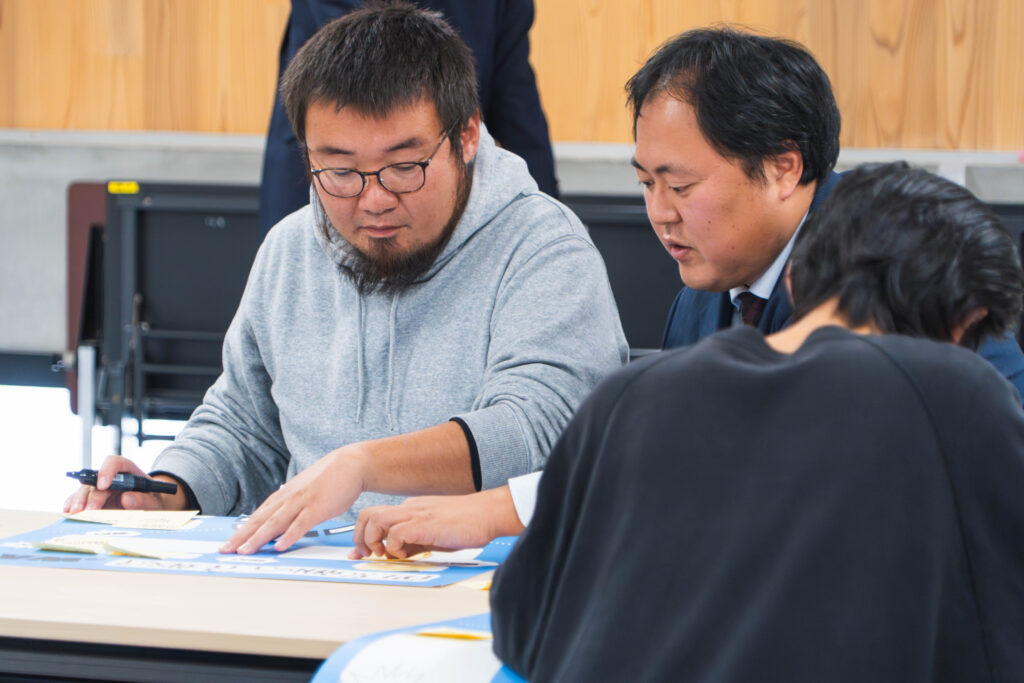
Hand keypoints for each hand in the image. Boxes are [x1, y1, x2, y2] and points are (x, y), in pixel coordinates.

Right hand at [62, 455, 185, 512]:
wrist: (150, 507)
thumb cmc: (153, 501)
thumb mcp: (155, 501)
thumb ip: (144, 500)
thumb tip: (127, 498)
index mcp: (128, 470)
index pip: (115, 463)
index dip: (107, 471)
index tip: (104, 486)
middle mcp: (111, 477)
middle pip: (96, 480)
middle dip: (92, 496)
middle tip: (88, 510)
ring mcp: (100, 488)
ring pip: (85, 490)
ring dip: (79, 501)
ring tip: (75, 513)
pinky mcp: (92, 499)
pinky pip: (79, 498)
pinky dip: (72, 503)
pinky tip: (68, 511)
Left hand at [220, 446, 365, 554]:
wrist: (351, 464)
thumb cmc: (330, 479)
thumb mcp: (306, 491)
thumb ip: (293, 505)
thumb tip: (282, 520)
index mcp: (285, 495)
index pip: (258, 515)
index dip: (242, 530)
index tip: (229, 542)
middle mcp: (288, 498)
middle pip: (260, 520)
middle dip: (241, 536)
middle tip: (225, 549)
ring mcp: (302, 502)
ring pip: (275, 522)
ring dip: (258, 538)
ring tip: (245, 551)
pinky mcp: (317, 507)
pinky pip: (300, 524)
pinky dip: (289, 535)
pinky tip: (279, 546)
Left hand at [350, 486, 524, 558]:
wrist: (488, 514)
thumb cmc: (467, 524)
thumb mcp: (434, 534)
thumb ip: (415, 542)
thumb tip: (397, 555)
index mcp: (411, 509)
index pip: (376, 517)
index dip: (364, 536)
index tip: (362, 553)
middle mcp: (408, 509)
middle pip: (367, 515)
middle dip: (360, 537)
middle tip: (368, 555)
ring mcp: (415, 514)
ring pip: (375, 520)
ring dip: (372, 541)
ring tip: (383, 555)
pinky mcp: (423, 525)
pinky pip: (395, 534)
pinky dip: (394, 547)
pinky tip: (406, 554)